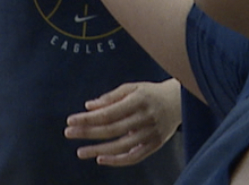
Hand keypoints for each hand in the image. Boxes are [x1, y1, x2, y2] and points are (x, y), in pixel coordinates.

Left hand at [64, 80, 181, 166]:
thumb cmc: (150, 93)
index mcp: (138, 100)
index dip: (89, 118)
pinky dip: (117, 160)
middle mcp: (145, 117)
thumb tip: (88, 106)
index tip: (71, 120)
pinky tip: (101, 159)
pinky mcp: (155, 145)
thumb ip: (110, 97)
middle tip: (68, 133)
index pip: (109, 112)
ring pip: (121, 146)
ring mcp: (151, 133)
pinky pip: (134, 157)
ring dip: (99, 150)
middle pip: (112, 129)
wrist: (180, 102)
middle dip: (88, 132)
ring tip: (80, 152)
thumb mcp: (132, 88)